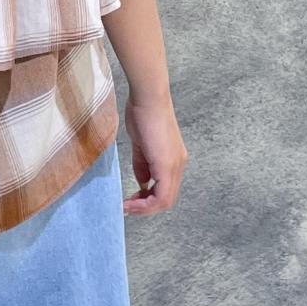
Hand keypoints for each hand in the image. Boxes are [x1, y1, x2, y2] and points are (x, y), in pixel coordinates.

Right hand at [122, 91, 187, 215]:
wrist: (148, 98)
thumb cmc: (143, 114)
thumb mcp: (141, 146)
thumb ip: (143, 165)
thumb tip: (142, 183)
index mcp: (174, 160)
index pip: (166, 191)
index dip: (148, 202)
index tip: (130, 201)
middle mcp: (178, 165)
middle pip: (167, 200)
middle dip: (146, 207)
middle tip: (128, 207)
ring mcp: (175, 165)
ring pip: (165, 200)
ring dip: (145, 207)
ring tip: (128, 205)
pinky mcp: (167, 164)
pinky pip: (161, 194)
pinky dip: (145, 202)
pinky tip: (131, 200)